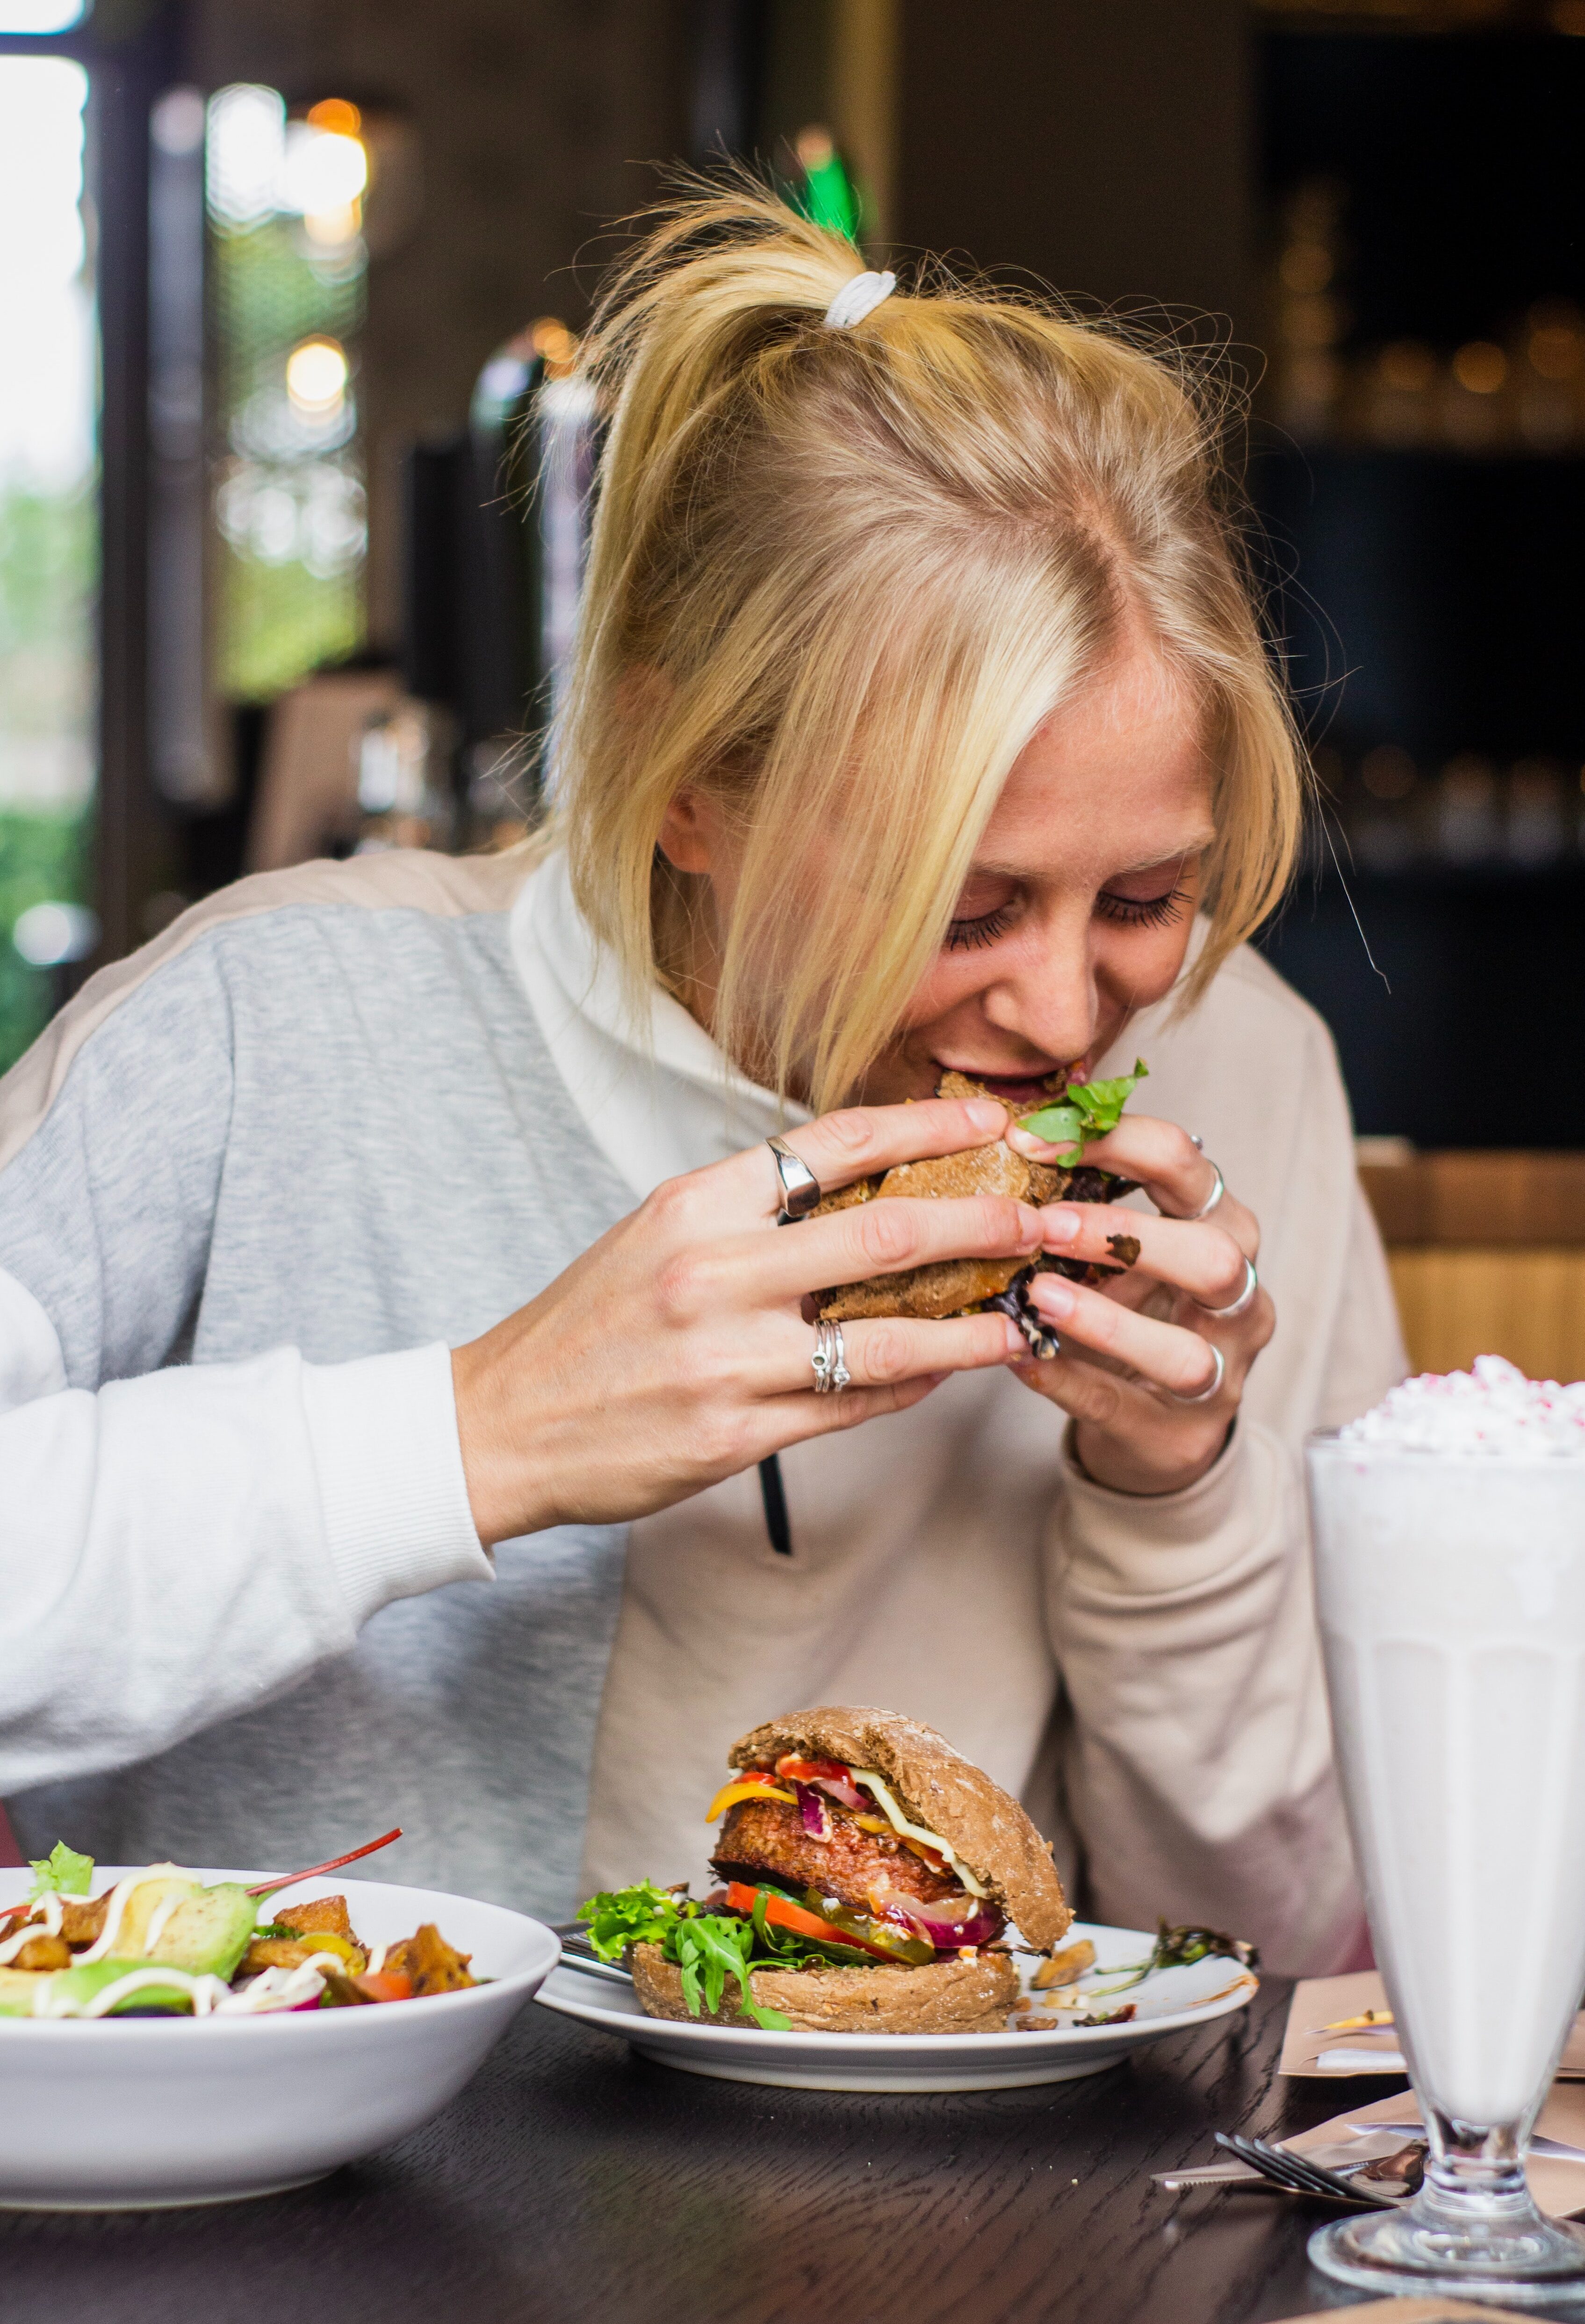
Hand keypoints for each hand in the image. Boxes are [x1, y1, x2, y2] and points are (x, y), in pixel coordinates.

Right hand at [452, 1095, 1040, 1545]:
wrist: (501, 1422)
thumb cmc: (588, 1324)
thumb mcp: (657, 1235)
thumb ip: (752, 1211)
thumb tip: (862, 1183)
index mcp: (696, 1204)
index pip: (835, 1142)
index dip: (928, 1123)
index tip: (993, 1116)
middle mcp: (714, 1272)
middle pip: (886, 1233)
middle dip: (984, 1221)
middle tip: (1045, 1218)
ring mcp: (727, 1359)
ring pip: (888, 1337)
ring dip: (971, 1326)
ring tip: (1023, 1315)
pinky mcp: (734, 1435)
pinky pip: (853, 1405)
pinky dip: (912, 1386)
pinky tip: (948, 1370)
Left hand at [1003, 1115, 1272, 1495]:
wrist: (1155, 1425)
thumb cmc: (1133, 1311)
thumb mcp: (1120, 1251)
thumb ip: (1083, 1202)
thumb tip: (1009, 1140)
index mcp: (1224, 1228)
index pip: (1190, 1166)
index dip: (1117, 1142)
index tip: (1034, 1141)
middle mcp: (1239, 1300)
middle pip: (1215, 1257)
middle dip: (1128, 1235)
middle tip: (1046, 1225)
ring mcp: (1221, 1375)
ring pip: (1183, 1352)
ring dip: (1105, 1322)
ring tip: (1037, 1295)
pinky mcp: (1180, 1436)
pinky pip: (1121, 1407)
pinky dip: (1067, 1380)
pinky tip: (1021, 1356)